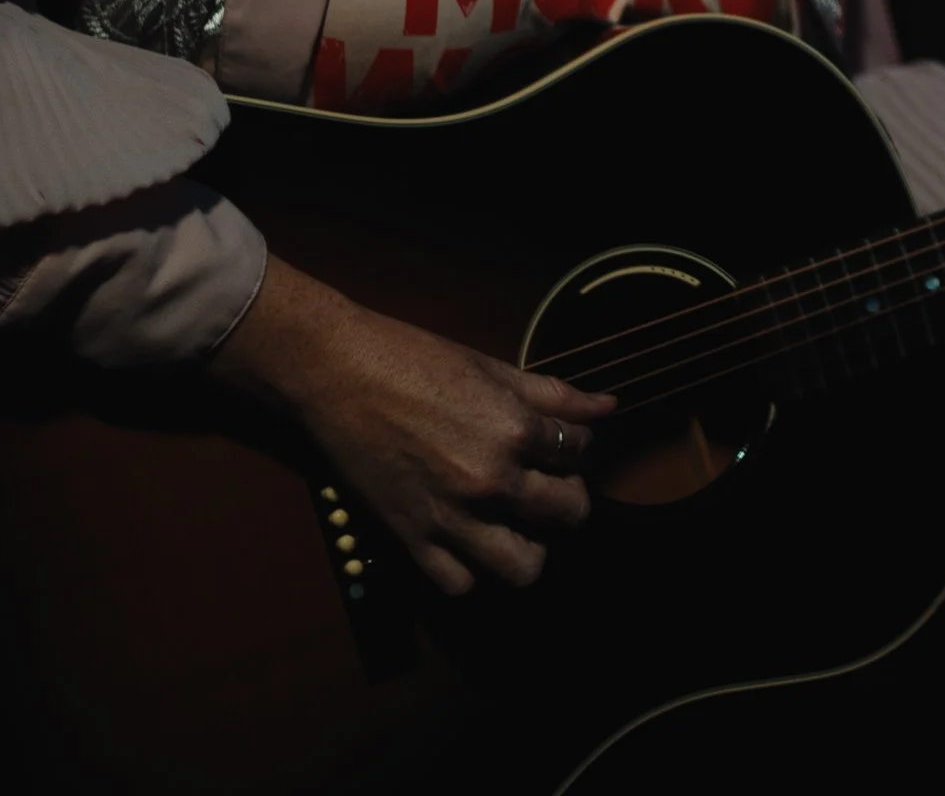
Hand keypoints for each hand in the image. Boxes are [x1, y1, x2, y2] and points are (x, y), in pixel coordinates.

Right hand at [206, 256, 614, 595]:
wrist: (337, 375)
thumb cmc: (414, 360)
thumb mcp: (492, 368)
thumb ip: (554, 393)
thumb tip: (607, 406)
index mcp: (513, 429)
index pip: (580, 451)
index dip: (580, 445)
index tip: (566, 443)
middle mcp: (489, 481)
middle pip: (567, 513)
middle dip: (571, 498)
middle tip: (552, 485)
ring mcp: (450, 517)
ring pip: (523, 567)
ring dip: (532, 548)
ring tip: (520, 524)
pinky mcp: (411, 539)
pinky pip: (460, 584)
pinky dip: (472, 571)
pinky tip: (472, 541)